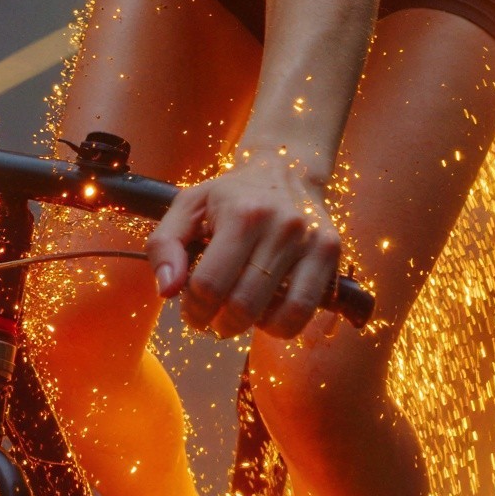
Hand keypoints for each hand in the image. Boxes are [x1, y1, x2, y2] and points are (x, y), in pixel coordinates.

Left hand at [148, 148, 340, 341]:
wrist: (285, 168)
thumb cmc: (230, 194)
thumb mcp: (188, 206)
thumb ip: (164, 245)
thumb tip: (167, 290)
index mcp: (242, 214)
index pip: (209, 285)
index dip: (193, 308)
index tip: (191, 308)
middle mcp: (282, 227)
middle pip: (243, 306)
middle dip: (219, 323)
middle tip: (212, 317)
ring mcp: (311, 242)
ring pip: (279, 316)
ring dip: (252, 327)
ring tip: (239, 313)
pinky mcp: (330, 253)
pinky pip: (305, 311)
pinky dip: (282, 324)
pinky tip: (267, 309)